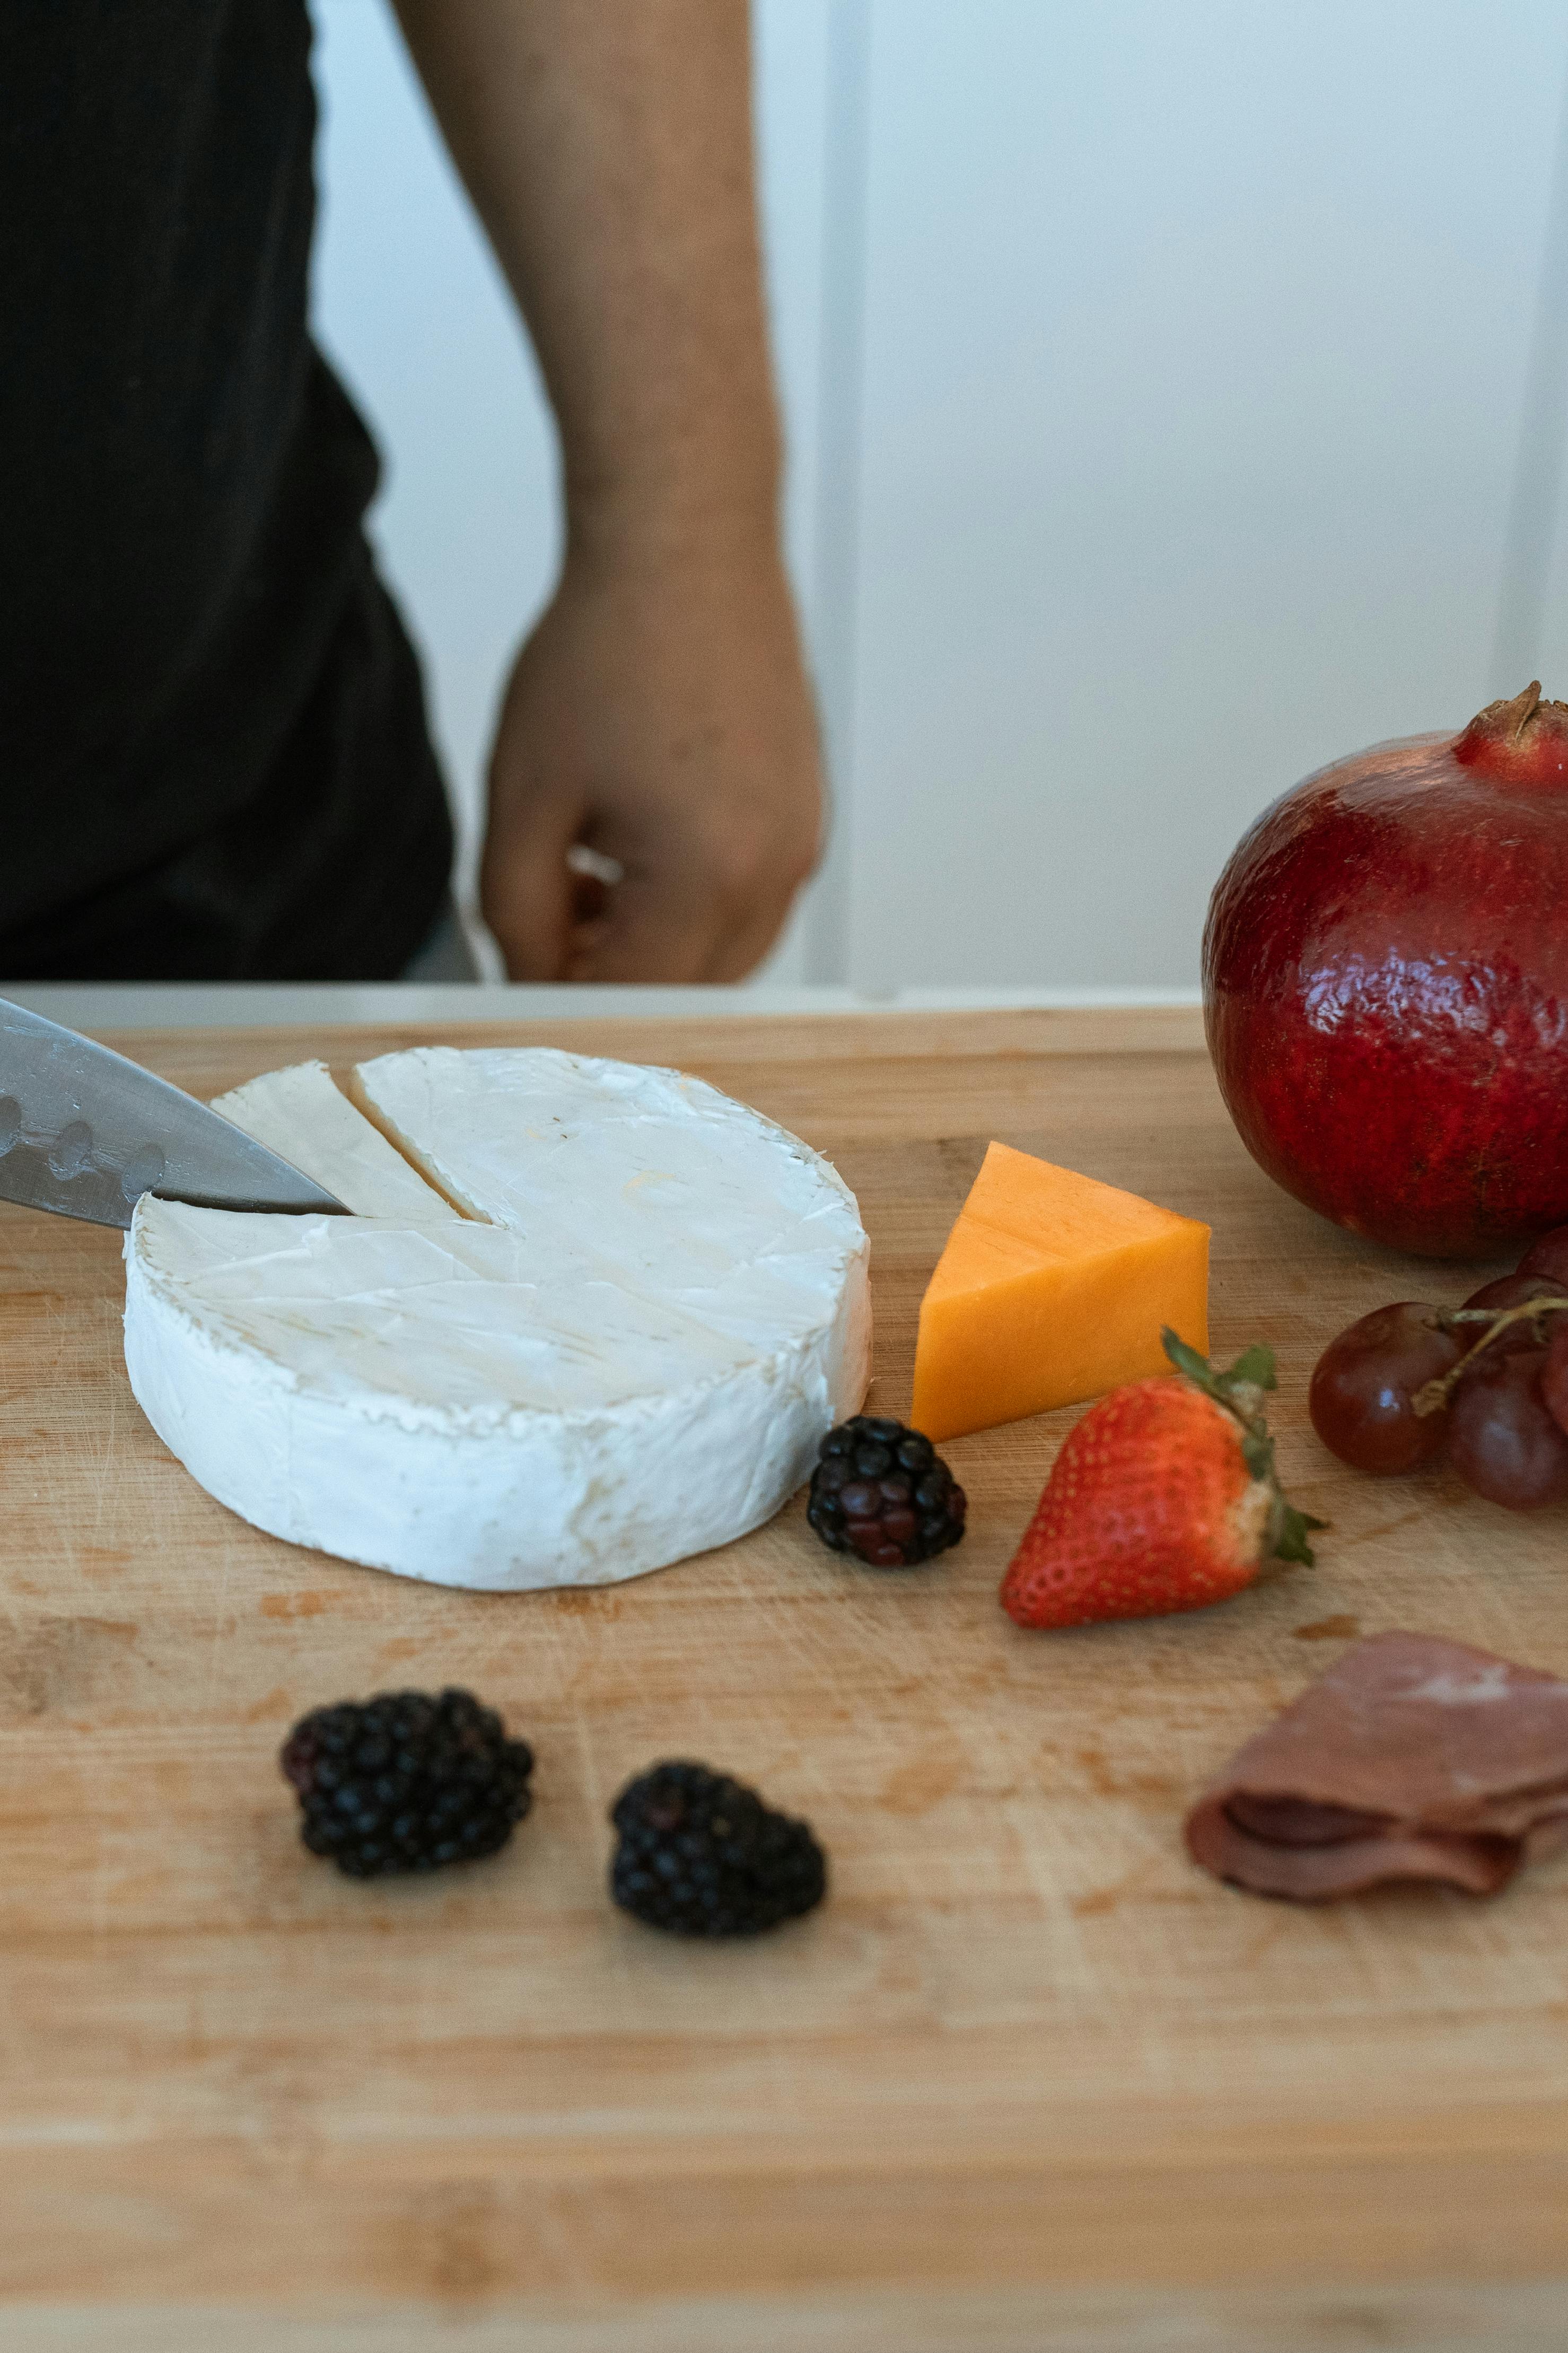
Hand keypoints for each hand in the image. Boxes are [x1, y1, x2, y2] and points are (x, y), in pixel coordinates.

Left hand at [479, 540, 823, 981]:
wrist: (685, 546)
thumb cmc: (610, 646)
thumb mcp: (523, 799)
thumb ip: (515, 913)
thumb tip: (526, 981)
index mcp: (708, 876)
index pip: (631, 999)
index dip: (562, 997)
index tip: (519, 969)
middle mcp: (777, 871)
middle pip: (687, 994)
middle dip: (612, 977)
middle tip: (545, 920)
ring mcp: (803, 844)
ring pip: (722, 956)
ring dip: (654, 944)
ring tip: (590, 873)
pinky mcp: (807, 818)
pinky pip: (750, 901)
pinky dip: (691, 901)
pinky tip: (637, 843)